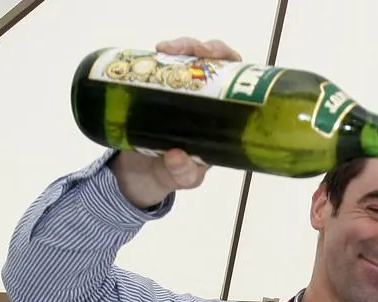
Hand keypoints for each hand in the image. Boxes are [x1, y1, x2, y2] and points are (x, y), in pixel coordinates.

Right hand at [108, 37, 243, 208]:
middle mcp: (206, 98)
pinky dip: (160, 56)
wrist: (140, 174)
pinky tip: (154, 52)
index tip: (216, 59)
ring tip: (164, 49)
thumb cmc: (173, 174)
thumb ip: (182, 172)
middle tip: (185, 50)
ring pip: (189, 57)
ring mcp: (183, 89)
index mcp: (222, 118)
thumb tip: (175, 156)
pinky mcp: (160, 87)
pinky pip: (164, 64)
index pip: (236, 81)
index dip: (231, 63)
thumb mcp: (182, 178)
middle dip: (203, 48)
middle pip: (215, 61)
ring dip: (181, 47)